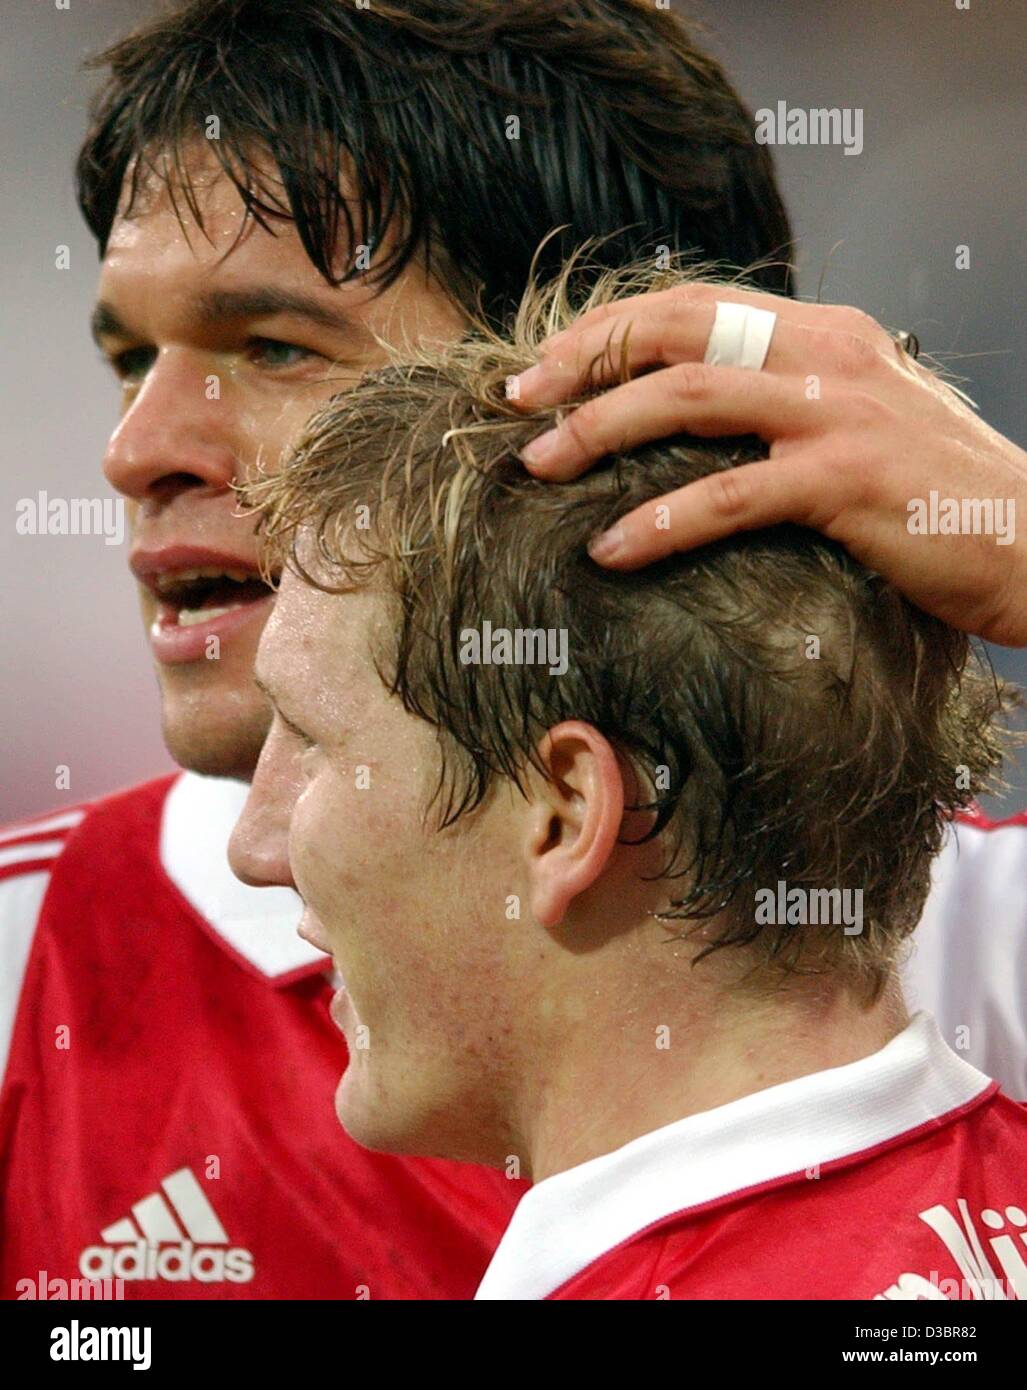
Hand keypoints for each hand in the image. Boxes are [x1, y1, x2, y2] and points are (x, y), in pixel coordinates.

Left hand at [510, 283, 1026, 646]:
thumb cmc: (937, 490)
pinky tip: (611, 550)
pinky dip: (659, 522)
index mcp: (822, 331)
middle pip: (677, 331)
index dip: (609, 328)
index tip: (547, 365)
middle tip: (519, 401)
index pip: (693, 305)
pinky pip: (728, 497)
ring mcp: (834, 413)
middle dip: (585, 360)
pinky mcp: (843, 481)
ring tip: (541, 465)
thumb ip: (789, 398)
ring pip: (688, 399)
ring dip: (601, 430)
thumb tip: (700, 412)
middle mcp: (824, 353)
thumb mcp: (861, 416)